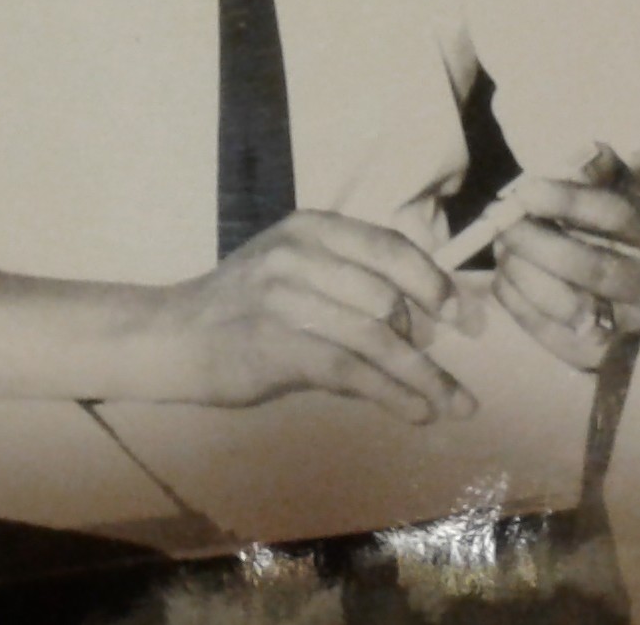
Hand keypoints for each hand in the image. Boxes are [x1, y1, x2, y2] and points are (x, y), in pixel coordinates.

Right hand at [153, 211, 475, 423]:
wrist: (173, 335)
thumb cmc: (242, 306)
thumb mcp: (292, 269)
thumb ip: (350, 280)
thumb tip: (426, 319)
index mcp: (310, 228)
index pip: (391, 249)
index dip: (436, 284)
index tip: (466, 318)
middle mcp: (299, 254)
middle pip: (390, 299)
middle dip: (431, 343)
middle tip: (455, 376)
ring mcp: (285, 298)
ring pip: (377, 339)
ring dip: (424, 377)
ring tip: (454, 404)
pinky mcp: (276, 344)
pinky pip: (351, 371)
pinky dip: (392, 394)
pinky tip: (416, 412)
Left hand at [491, 148, 639, 370]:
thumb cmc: (621, 214)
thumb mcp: (621, 182)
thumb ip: (599, 166)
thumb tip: (576, 161)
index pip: (613, 215)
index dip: (564, 202)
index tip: (522, 192)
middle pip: (592, 267)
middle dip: (534, 243)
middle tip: (498, 224)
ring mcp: (631, 324)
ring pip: (571, 305)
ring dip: (523, 274)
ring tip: (501, 250)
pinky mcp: (602, 354)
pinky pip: (553, 334)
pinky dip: (519, 304)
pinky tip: (506, 278)